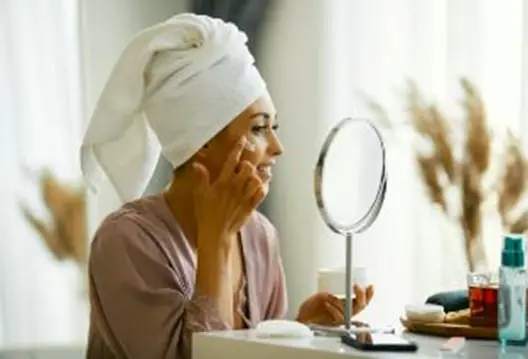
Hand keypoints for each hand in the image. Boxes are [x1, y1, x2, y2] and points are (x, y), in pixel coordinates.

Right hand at [192, 136, 264, 250]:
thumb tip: (197, 164)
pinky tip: (263, 184)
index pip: (232, 160)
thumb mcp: (200, 195)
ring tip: (257, 173)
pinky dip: (265, 186)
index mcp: (223, 182)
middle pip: (248, 167)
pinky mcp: (251, 206)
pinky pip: (262, 193)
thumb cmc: (206, 214)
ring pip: (257, 178)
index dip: (238, 148)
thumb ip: (201, 178)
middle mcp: (235, 187)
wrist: (216, 233)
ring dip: (257, 174)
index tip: (243, 140)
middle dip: (247, 163)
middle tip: (244, 166)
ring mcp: (245, 196)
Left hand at [295, 285, 374, 325]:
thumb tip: (334, 291)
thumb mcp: (322, 295)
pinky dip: (333, 309)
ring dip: (344, 301)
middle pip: (361, 306)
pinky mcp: (333, 323)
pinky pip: (338, 317)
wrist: (303, 318)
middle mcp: (346, 312)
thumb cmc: (312, 308)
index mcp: (346, 305)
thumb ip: (330, 294)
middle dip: (362, 295)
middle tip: (357, 285)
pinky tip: (328, 304)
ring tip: (337, 294)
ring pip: (350, 311)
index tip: (371, 286)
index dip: (368, 294)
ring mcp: (340, 318)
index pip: (362, 300)